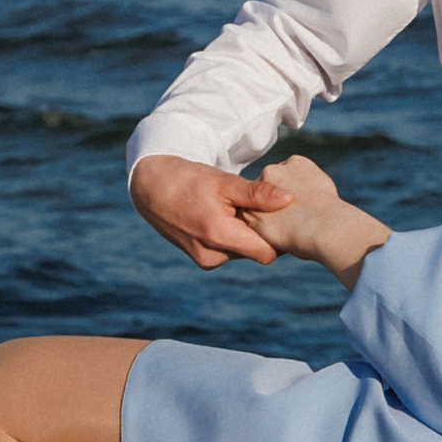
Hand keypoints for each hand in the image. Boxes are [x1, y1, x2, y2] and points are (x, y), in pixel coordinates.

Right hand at [131, 152, 330, 271]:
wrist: (152, 189)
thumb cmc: (189, 181)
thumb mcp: (224, 182)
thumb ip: (257, 193)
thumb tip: (289, 199)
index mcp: (219, 236)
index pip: (267, 252)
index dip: (279, 237)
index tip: (285, 218)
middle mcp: (212, 256)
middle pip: (256, 252)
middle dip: (263, 234)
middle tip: (266, 210)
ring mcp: (205, 260)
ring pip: (243, 252)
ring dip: (247, 235)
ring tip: (243, 211)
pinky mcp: (202, 259)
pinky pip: (229, 252)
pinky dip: (234, 237)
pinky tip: (231, 217)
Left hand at [251, 156, 390, 281]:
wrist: (328, 226)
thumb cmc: (335, 215)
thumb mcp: (325, 191)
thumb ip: (310, 189)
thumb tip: (312, 199)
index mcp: (296, 162)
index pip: (284, 177)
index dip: (290, 197)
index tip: (304, 209)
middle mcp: (275, 170)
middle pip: (267, 189)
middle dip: (274, 205)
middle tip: (294, 223)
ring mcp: (260, 190)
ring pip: (257, 206)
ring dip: (267, 218)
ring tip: (287, 232)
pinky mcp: (252, 212)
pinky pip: (252, 223)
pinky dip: (262, 232)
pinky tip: (278, 239)